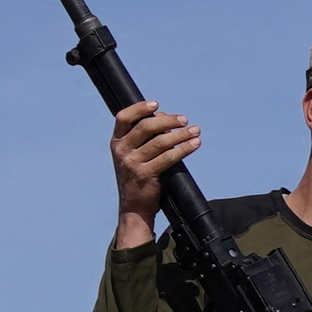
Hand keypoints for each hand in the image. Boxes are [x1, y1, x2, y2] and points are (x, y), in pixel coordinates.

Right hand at [106, 99, 197, 242]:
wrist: (133, 207)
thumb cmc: (137, 176)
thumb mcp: (133, 154)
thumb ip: (144, 136)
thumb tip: (164, 116)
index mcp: (116, 142)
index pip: (123, 117)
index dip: (139, 108)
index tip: (156, 104)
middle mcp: (122, 151)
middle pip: (145, 127)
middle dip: (168, 120)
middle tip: (184, 120)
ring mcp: (132, 163)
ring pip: (160, 142)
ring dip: (181, 134)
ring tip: (195, 131)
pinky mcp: (145, 175)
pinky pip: (168, 158)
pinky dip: (184, 149)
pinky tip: (194, 145)